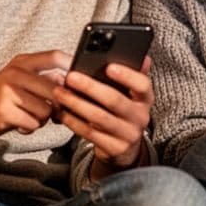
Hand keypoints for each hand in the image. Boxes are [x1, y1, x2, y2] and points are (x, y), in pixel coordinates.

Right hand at [0, 50, 71, 175]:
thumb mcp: (19, 81)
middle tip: (50, 112)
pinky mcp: (4, 111)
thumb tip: (75, 84)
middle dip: (58, 106)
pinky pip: (33, 123)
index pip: (54, 56)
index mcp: (21, 62)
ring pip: (46, 110)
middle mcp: (15, 73)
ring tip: (27, 117)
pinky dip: (29, 128)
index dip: (72, 65)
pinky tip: (18, 124)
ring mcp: (9, 91)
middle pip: (55, 89)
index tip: (82, 79)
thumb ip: (44, 80)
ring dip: (41, 119)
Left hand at [55, 56, 153, 170]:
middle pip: (115, 100)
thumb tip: (142, 57)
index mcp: (145, 99)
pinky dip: (74, 121)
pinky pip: (90, 133)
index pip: (142, 85)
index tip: (109, 67)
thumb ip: (132, 76)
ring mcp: (128, 134)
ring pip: (99, 117)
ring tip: (60, 93)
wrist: (125, 147)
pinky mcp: (114, 148)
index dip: (127, 76)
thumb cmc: (123, 112)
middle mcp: (140, 117)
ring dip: (76, 104)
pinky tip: (62, 112)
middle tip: (71, 77)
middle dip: (90, 87)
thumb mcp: (130, 95)